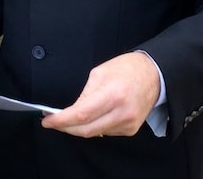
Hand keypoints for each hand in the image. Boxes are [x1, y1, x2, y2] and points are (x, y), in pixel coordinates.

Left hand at [40, 51, 159, 137]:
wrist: (154, 75)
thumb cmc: (127, 69)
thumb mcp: (100, 73)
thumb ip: (84, 93)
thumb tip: (70, 110)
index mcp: (112, 94)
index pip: (81, 114)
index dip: (61, 120)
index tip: (48, 121)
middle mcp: (121, 112)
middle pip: (86, 130)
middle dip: (66, 127)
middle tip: (54, 121)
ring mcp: (127, 123)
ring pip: (95, 133)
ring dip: (80, 127)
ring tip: (72, 116)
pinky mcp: (131, 129)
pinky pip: (106, 132)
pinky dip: (95, 126)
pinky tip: (95, 116)